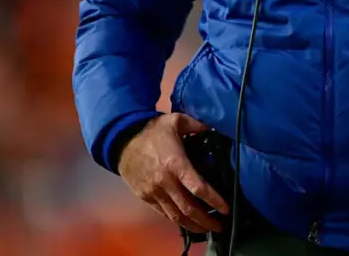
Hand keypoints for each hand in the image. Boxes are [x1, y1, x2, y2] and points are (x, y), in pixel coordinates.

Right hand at [117, 113, 229, 233]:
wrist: (122, 140)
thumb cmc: (152, 130)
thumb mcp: (176, 120)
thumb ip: (197, 124)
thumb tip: (215, 126)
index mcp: (175, 164)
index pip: (198, 188)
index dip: (214, 200)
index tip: (226, 208)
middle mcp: (165, 182)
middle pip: (189, 208)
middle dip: (206, 220)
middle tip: (220, 226)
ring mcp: (154, 192)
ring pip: (176, 216)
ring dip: (193, 225)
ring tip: (207, 229)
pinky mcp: (146, 197)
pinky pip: (164, 213)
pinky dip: (177, 220)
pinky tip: (188, 222)